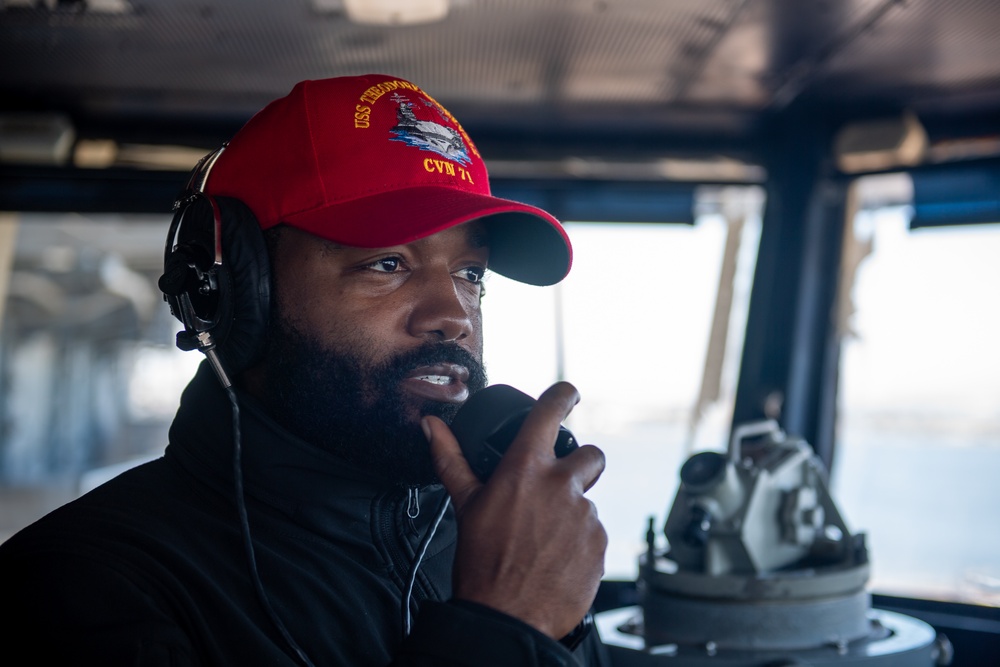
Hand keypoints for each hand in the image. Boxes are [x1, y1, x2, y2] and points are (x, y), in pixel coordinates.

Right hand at [424, 382, 606, 639]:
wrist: (506, 618)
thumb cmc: (482, 563)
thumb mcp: (464, 504)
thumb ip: (451, 458)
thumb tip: (431, 426)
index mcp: (525, 468)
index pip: (552, 410)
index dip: (564, 395)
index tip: (569, 394)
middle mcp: (559, 485)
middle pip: (590, 456)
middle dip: (579, 467)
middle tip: (556, 489)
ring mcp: (584, 514)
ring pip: (587, 500)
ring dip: (571, 512)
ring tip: (545, 538)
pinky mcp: (599, 543)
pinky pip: (594, 532)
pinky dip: (579, 541)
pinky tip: (556, 558)